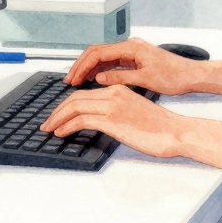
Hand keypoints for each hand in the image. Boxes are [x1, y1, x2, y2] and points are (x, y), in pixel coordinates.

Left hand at [40, 84, 185, 158]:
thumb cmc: (159, 125)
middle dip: (57, 110)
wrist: (174, 131)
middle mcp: (113, 93)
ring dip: (57, 118)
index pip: (84, 94)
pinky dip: (67, 125)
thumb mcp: (134, 111)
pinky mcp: (112, 119)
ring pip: (74, 106)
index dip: (67, 104)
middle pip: (75, 98)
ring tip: (49, 128)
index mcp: (118, 89)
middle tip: (47, 122)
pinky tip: (61, 133)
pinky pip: (81, 119)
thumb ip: (117, 110)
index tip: (58, 114)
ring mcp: (112, 105)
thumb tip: (101, 120)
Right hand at [65, 37, 202, 95]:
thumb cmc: (174, 77)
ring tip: (77, 82)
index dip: (82, 66)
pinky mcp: (135, 59)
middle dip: (81, 65)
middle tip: (69, 80)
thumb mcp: (145, 80)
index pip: (98, 53)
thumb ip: (120, 77)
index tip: (73, 78)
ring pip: (103, 57)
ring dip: (89, 68)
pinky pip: (112, 62)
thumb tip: (99, 78)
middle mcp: (130, 46)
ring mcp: (132, 52)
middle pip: (97, 52)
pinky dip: (101, 70)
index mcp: (131, 47)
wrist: (192, 75)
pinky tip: (94, 80)